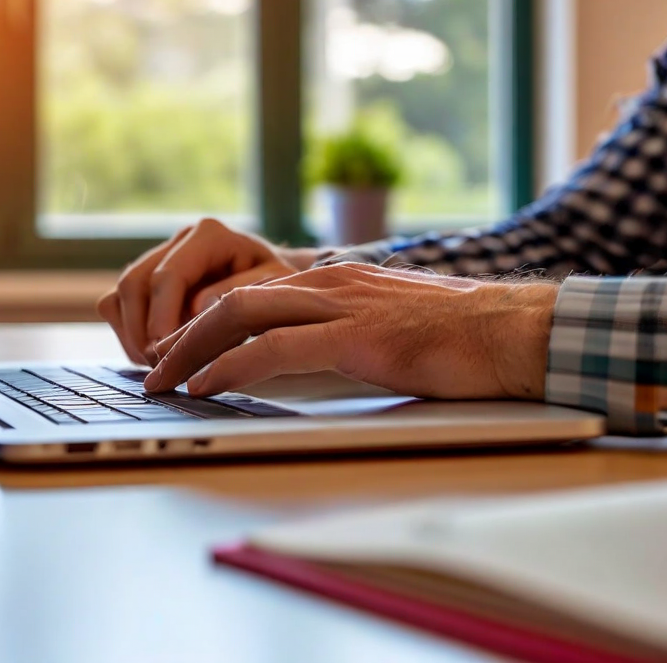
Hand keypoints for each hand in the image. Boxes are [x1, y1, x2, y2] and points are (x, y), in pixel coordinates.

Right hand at [97, 218, 328, 365]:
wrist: (286, 290)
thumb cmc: (287, 293)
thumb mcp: (278, 293)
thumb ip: (239, 297)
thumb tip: (194, 310)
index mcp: (209, 236)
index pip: (167, 276)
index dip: (160, 320)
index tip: (164, 356)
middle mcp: (179, 242)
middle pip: (134, 284)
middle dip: (141, 331)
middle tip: (159, 367)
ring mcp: (160, 258)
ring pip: (120, 295)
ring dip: (131, 336)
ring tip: (158, 364)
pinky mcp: (148, 281)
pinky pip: (117, 306)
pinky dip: (128, 335)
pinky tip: (156, 355)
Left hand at [142, 263, 557, 400]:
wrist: (514, 331)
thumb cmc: (459, 338)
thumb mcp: (386, 328)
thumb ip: (343, 334)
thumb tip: (307, 359)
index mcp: (334, 280)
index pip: (250, 296)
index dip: (205, 324)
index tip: (176, 353)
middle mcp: (328, 282)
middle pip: (230, 302)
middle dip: (181, 336)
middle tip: (152, 368)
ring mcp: (339, 305)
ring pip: (239, 318)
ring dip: (191, 351)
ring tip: (162, 381)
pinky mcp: (354, 336)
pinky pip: (274, 349)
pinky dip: (230, 366)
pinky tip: (206, 385)